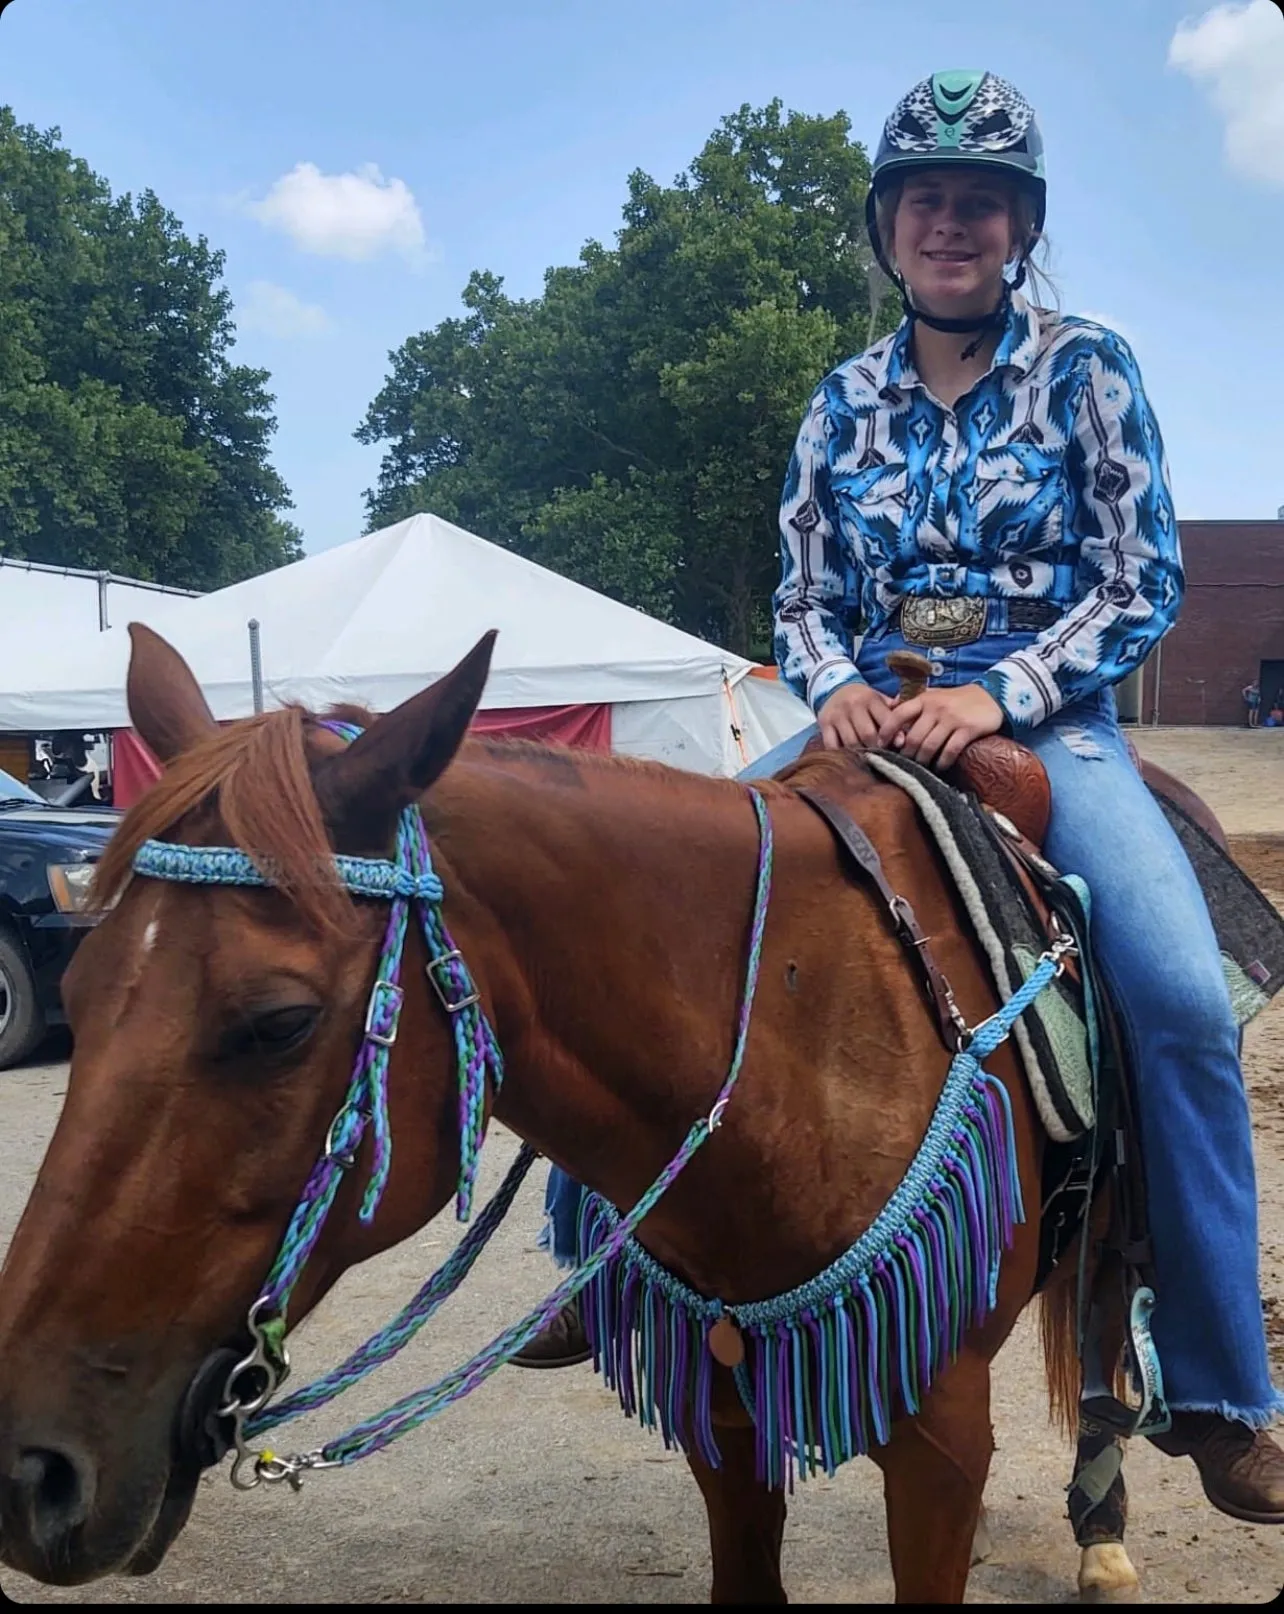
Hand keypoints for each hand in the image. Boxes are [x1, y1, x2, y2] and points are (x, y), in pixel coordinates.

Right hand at [816, 682, 895, 750]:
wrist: (835, 689)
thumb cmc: (863, 700)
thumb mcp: (879, 700)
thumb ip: (892, 716)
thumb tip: (903, 739)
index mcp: (870, 699)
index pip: (884, 720)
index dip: (891, 736)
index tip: (895, 746)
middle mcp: (853, 705)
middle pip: (867, 734)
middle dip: (876, 748)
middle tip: (880, 756)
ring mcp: (837, 715)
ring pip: (851, 742)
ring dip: (860, 753)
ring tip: (867, 758)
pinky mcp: (824, 723)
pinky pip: (832, 745)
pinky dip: (841, 753)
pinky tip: (848, 756)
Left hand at [876, 683, 1003, 770]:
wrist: (990, 696)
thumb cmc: (956, 699)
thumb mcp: (933, 694)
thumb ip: (913, 701)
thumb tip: (889, 706)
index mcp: (924, 699)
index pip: (898, 714)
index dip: (886, 731)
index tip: (881, 746)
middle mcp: (936, 708)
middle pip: (913, 737)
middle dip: (906, 754)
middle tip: (904, 763)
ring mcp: (952, 718)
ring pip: (929, 746)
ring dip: (923, 760)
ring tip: (921, 767)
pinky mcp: (968, 729)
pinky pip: (950, 750)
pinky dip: (942, 762)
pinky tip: (940, 767)